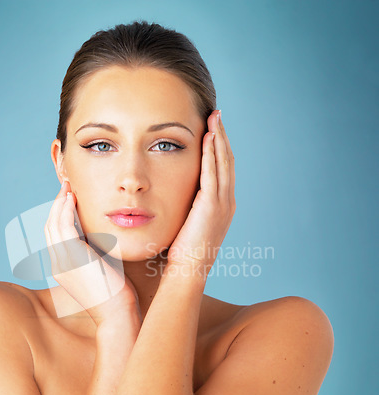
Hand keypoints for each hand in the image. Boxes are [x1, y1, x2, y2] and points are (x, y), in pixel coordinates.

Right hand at [44, 180, 141, 326]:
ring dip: (59, 203)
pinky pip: (63, 226)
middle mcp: (57, 264)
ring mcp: (62, 261)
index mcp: (63, 268)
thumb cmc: (115, 296)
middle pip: (49, 227)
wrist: (117, 315)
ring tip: (68, 188)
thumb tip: (100, 238)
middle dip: (56, 206)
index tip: (69, 200)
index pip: (55, 236)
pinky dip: (65, 209)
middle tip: (66, 188)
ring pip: (53, 224)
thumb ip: (95, 254)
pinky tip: (72, 198)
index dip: (59, 216)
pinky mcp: (71, 257)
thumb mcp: (101, 271)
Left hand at [166, 110, 234, 279]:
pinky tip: (208, 137)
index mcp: (222, 204)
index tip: (213, 128)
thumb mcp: (188, 223)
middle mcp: (227, 201)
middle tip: (217, 115)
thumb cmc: (183, 250)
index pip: (222, 169)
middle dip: (222, 136)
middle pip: (227, 161)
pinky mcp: (213, 205)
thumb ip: (188, 206)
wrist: (188, 270)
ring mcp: (223, 203)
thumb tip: (177, 195)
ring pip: (223, 163)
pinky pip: (213, 173)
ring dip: (219, 138)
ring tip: (214, 118)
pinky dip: (212, 153)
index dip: (219, 147)